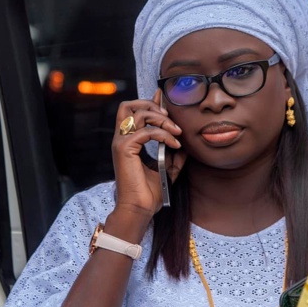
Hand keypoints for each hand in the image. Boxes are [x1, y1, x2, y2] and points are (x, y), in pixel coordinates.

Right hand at [112, 90, 186, 218]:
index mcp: (128, 141)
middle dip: (151, 105)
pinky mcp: (124, 149)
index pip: (133, 111)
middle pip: (129, 105)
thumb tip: (186, 141)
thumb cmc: (150, 193)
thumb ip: (174, 153)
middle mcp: (122, 139)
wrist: (140, 209)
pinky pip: (145, 132)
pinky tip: (174, 144)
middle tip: (170, 118)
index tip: (164, 97)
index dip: (150, 101)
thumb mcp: (167, 168)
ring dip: (161, 119)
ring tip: (176, 132)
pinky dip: (163, 134)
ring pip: (138, 113)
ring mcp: (121, 142)